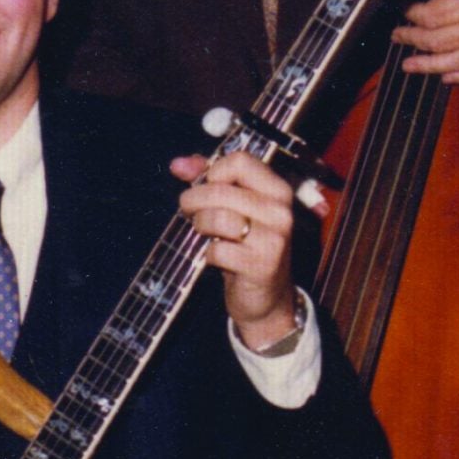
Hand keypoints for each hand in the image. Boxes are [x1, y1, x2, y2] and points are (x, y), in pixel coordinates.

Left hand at [169, 149, 299, 348]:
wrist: (266, 297)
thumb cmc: (245, 245)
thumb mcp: (232, 207)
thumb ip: (207, 179)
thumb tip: (178, 164)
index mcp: (277, 190)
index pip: (240, 160)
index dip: (212, 172)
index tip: (205, 187)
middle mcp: (280, 211)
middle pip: (220, 190)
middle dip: (194, 200)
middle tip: (190, 212)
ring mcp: (273, 238)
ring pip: (216, 217)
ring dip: (200, 226)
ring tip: (204, 233)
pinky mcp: (261, 265)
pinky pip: (217, 250)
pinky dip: (208, 254)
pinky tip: (215, 257)